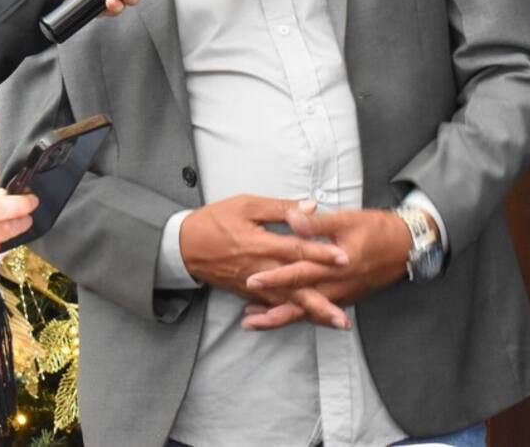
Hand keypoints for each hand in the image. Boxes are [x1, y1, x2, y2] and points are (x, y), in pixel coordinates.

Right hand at [178, 196, 349, 327]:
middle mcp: (260, 269)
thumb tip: (311, 206)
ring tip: (336, 323)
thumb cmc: (215, 221)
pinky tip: (309, 322)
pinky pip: (273, 306)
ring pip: (288, 302)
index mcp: (261, 244)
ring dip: (312, 314)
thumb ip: (279, 207)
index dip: (321, 254)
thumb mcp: (245, 205)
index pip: (296, 250)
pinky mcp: (248, 293)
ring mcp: (254, 285)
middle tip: (345, 317)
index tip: (345, 259)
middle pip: (296, 287)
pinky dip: (291, 316)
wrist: (184, 246)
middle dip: (321, 302)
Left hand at [240, 207, 413, 330]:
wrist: (406, 246)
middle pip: (302, 305)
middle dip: (274, 313)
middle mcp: (338, 285)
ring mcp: (343, 295)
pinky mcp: (347, 298)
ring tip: (255, 321)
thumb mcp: (345, 220)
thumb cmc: (374, 228)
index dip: (275, 278)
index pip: (299, 273)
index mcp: (335, 265)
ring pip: (310, 313)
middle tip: (247, 321)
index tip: (251, 281)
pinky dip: (300, 316)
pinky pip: (320, 312)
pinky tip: (283, 314)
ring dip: (283, 318)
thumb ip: (316, 222)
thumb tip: (292, 217)